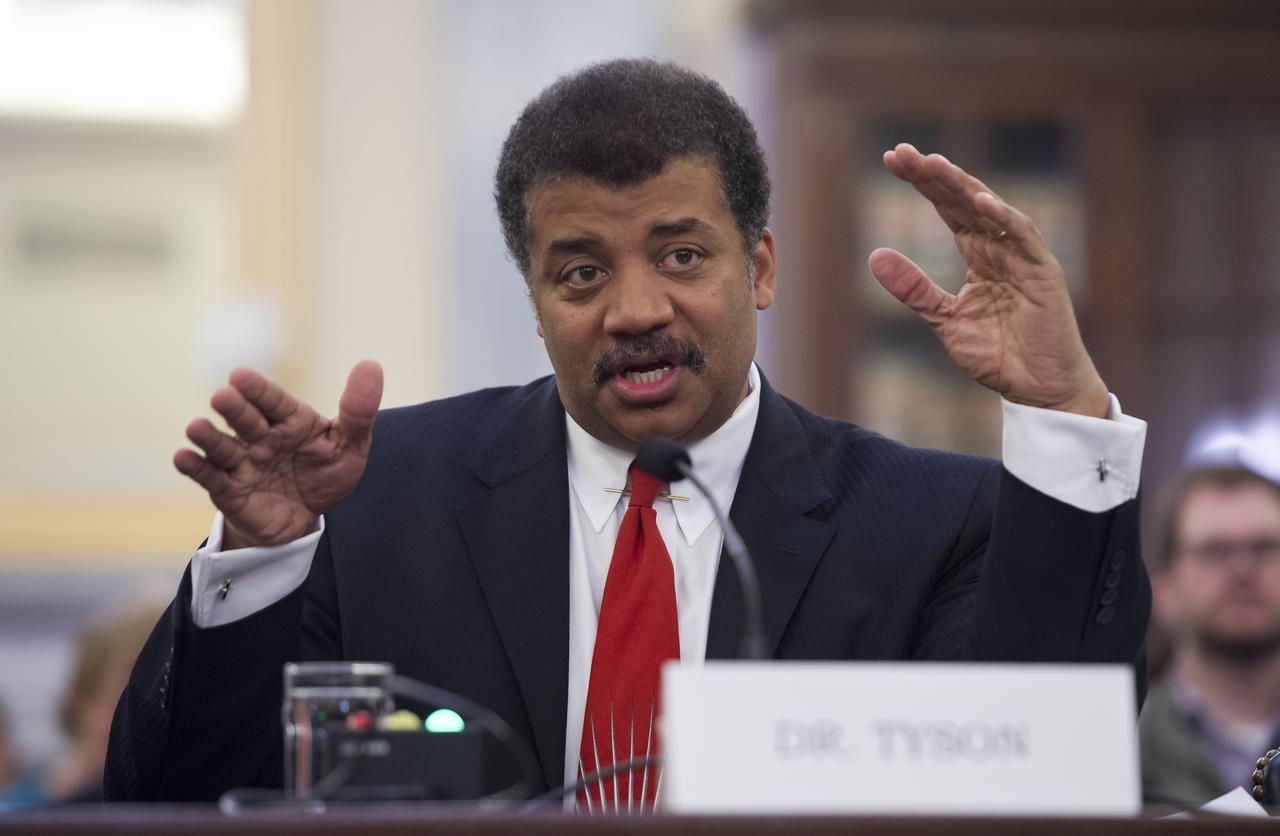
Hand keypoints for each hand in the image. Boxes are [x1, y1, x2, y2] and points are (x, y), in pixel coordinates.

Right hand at [174, 360, 383, 547]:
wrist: (306, 516)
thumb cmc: (325, 472)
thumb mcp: (350, 445)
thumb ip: (358, 411)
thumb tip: (371, 365)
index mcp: (290, 420)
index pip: (274, 401)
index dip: (259, 390)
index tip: (241, 376)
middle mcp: (261, 436)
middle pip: (246, 419)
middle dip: (234, 408)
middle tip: (223, 396)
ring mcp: (243, 462)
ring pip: (223, 447)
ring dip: (209, 438)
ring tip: (196, 427)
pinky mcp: (229, 490)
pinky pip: (211, 478)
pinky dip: (196, 468)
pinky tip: (183, 457)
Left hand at [868, 143, 1108, 418]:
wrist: (1038, 389)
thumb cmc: (999, 354)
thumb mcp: (944, 319)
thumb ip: (913, 288)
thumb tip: (875, 255)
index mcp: (978, 252)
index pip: (946, 207)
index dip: (921, 183)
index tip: (891, 160)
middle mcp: (1000, 246)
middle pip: (962, 199)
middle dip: (933, 174)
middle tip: (901, 153)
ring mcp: (1023, 256)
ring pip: (991, 209)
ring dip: (962, 185)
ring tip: (933, 164)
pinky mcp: (1043, 272)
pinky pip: (1023, 237)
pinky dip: (1004, 217)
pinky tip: (979, 201)